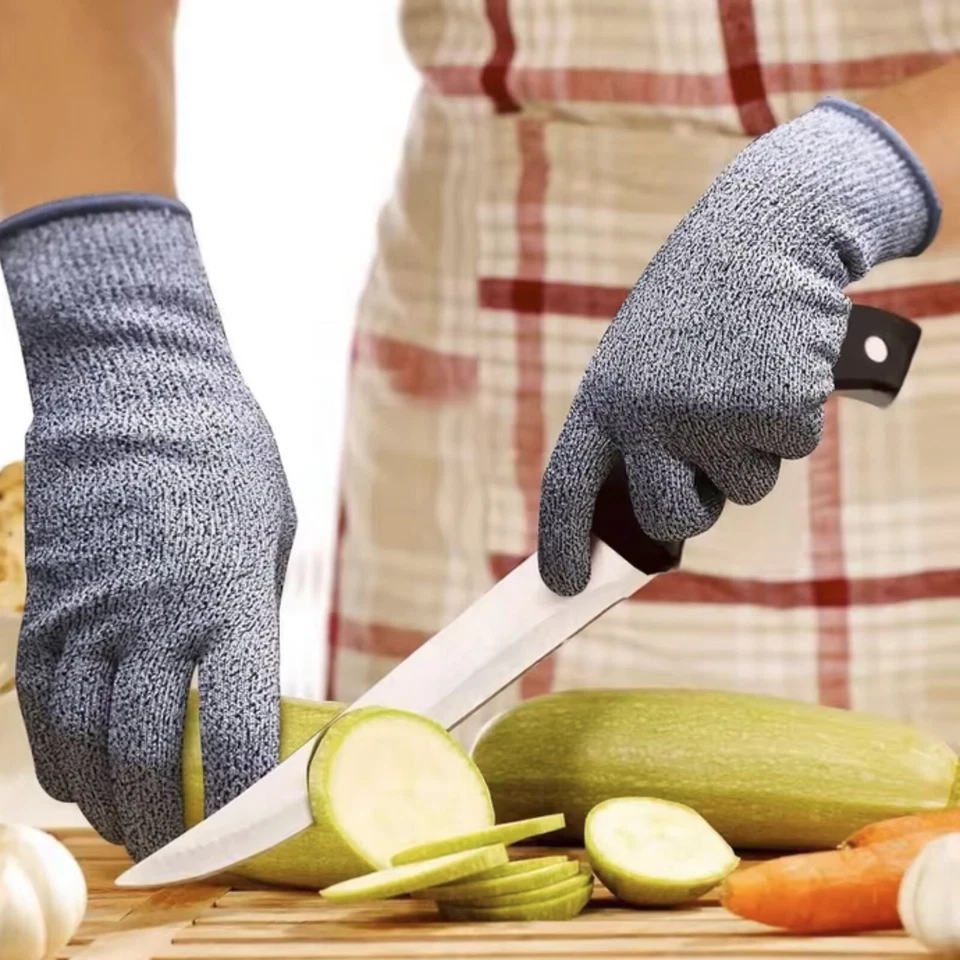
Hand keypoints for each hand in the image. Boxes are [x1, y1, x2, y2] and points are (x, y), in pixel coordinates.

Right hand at [0, 196, 295, 859]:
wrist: (134, 383)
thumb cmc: (223, 453)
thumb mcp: (267, 532)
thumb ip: (251, 614)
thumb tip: (247, 679)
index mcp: (228, 603)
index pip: (232, 731)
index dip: (238, 796)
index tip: (249, 823)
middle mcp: (153, 621)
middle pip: (147, 757)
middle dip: (167, 817)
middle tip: (185, 842)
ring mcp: (89, 615)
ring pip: (84, 744)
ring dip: (109, 797)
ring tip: (135, 821)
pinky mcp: (45, 603)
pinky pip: (42, 702)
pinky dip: (61, 751)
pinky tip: (83, 770)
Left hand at [538, 97, 939, 596]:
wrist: (764, 233)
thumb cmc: (698, 309)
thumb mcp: (642, 362)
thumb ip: (637, 434)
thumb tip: (653, 521)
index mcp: (603, 397)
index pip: (567, 486)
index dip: (561, 541)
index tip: (563, 587)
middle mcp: (648, 413)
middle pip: (668, 517)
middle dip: (693, 507)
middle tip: (707, 461)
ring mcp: (710, 414)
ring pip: (742, 488)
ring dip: (750, 448)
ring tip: (741, 378)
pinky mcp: (774, 408)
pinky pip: (789, 451)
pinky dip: (791, 420)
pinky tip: (776, 365)